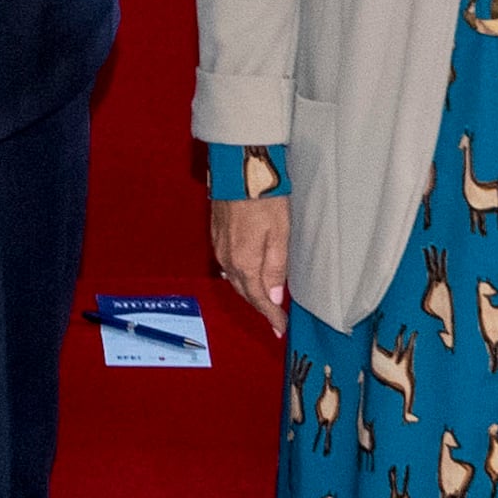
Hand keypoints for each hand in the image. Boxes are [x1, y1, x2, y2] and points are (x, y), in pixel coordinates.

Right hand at [209, 192, 288, 328]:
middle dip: (261, 306)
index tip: (280, 329)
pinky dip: (239, 276)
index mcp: (245, 263)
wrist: (238, 169)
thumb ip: (276, 267)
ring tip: (263, 300)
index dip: (271, 316)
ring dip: (249, 292)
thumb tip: (274, 297)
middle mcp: (228, 259)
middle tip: (275, 318)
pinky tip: (246, 274)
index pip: (260, 299)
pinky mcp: (216, 235)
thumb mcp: (280, 234)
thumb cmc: (263, 198)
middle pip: (246, 292)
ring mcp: (220, 247)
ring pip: (235, 279)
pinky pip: (228, 265)